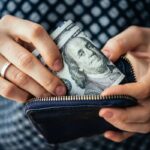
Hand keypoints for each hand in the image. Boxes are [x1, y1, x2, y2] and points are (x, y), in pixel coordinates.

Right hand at [0, 15, 65, 101]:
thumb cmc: (16, 44)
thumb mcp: (25, 39)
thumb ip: (40, 48)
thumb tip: (61, 69)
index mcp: (13, 25)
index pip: (35, 33)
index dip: (50, 51)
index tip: (60, 67)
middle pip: (27, 61)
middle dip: (47, 79)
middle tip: (60, 90)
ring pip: (18, 77)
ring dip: (37, 90)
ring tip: (50, 96)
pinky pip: (6, 89)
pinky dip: (22, 96)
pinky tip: (32, 97)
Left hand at [99, 26, 149, 141]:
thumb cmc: (148, 44)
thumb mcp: (137, 37)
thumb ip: (122, 43)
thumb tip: (105, 55)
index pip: (144, 90)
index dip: (125, 93)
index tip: (105, 94)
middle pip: (146, 112)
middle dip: (124, 116)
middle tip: (102, 112)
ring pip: (143, 123)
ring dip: (123, 124)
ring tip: (104, 117)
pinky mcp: (146, 107)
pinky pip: (139, 126)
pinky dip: (124, 133)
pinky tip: (109, 132)